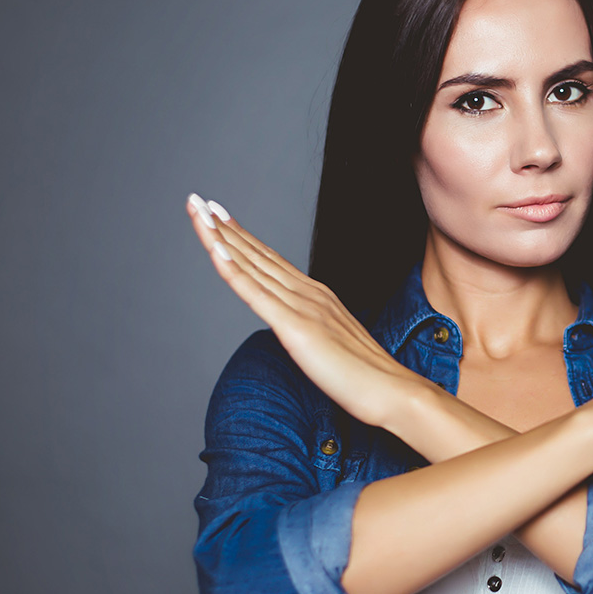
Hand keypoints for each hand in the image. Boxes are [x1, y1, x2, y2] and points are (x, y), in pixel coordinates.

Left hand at [186, 193, 425, 427]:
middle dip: (224, 227)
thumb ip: (315, 333)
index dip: (244, 238)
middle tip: (198, 201)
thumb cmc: (369, 378)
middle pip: (258, 254)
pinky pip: (255, 293)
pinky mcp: (296, 327)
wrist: (394, 391)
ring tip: (198, 210)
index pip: (272, 261)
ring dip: (220, 236)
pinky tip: (214, 249)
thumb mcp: (334, 347)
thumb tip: (300, 334)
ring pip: (251, 265)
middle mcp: (309, 293)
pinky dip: (232, 269)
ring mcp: (302, 307)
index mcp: (318, 297)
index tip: (221, 218)